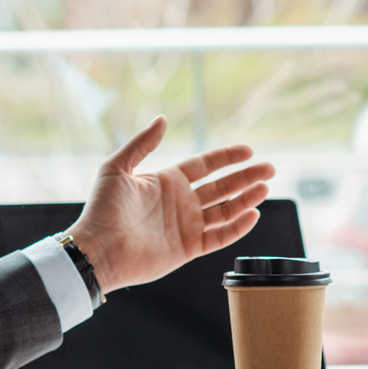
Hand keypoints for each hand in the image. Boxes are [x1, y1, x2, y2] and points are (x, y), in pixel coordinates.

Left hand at [68, 116, 275, 291]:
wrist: (98, 249)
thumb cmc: (102, 209)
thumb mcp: (117, 167)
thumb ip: (142, 143)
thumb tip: (162, 119)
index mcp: (168, 181)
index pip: (205, 165)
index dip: (227, 157)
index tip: (248, 151)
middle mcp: (181, 203)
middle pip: (222, 186)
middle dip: (246, 177)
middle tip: (269, 168)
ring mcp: (186, 226)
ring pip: (225, 210)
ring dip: (246, 199)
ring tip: (264, 188)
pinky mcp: (188, 249)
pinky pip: (219, 237)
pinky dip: (237, 227)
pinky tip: (252, 214)